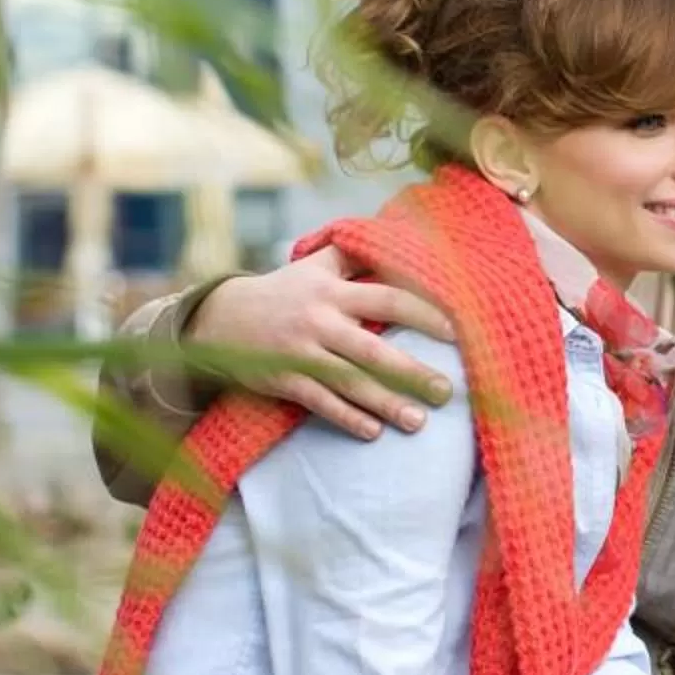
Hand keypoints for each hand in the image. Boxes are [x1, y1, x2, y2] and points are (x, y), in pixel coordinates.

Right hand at [187, 247, 455, 439]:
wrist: (219, 318)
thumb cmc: (285, 291)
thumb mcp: (316, 265)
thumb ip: (357, 258)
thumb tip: (404, 243)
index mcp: (332, 291)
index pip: (387, 298)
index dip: (423, 313)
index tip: (455, 331)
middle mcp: (319, 321)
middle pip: (373, 349)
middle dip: (411, 372)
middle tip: (446, 391)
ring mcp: (300, 352)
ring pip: (350, 381)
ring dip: (386, 403)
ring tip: (418, 421)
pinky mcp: (283, 378)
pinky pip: (319, 402)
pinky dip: (346, 417)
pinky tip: (373, 431)